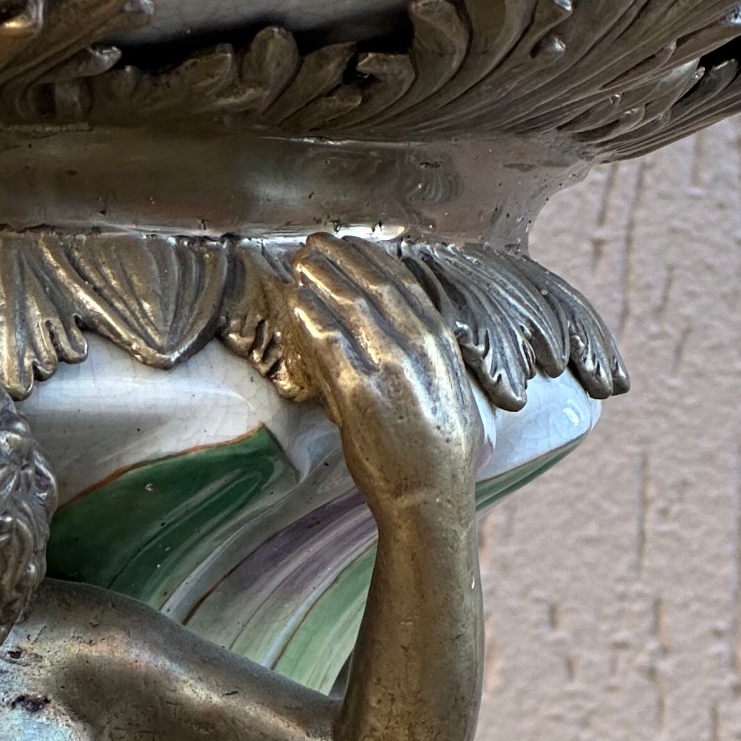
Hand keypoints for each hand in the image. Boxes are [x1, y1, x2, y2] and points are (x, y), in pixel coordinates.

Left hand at [285, 236, 481, 513]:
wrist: (430, 498)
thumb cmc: (438, 457)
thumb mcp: (445, 397)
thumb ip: (423, 366)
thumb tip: (391, 347)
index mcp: (441, 345)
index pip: (406, 286)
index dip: (374, 260)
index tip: (352, 245)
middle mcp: (418, 348)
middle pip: (376, 286)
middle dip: (343, 258)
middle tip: (315, 243)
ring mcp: (389, 368)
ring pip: (351, 305)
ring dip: (322, 277)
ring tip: (300, 261)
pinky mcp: (360, 392)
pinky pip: (329, 342)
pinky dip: (311, 316)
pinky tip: (294, 300)